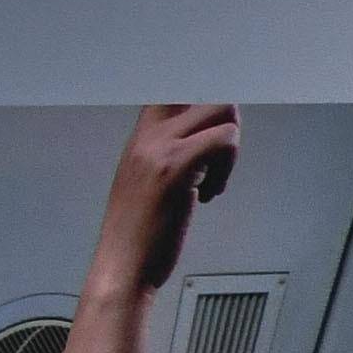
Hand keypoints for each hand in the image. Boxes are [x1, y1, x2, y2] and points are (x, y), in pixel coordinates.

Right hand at [98, 103, 238, 298]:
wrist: (122, 264)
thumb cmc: (140, 230)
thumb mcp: (151, 180)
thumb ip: (172, 154)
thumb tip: (206, 141)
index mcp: (141, 135)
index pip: (176, 89)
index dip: (206, 100)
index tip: (215, 133)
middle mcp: (147, 135)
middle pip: (206, 92)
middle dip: (228, 122)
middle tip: (220, 158)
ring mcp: (159, 149)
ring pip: (221, 110)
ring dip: (230, 147)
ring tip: (213, 178)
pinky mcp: (174, 169)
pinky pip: (223, 140)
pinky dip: (227, 167)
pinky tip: (210, 193)